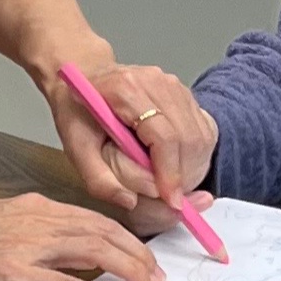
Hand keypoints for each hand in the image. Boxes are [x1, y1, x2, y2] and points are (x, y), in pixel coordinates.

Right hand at [0, 194, 164, 280]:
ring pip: (93, 251)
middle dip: (139, 254)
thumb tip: (74, 250)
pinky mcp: (12, 272)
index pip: (95, 218)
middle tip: (159, 277)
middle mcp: (38, 221)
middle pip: (104, 232)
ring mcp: (26, 246)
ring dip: (129, 269)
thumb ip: (39, 230)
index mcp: (36, 207)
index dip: (129, 237)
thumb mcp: (3, 219)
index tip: (148, 255)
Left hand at [46, 59, 216, 216]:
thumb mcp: (76, 149)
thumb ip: (99, 179)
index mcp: (126, 91)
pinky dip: (197, 156)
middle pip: (189, 138)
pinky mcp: (186, 94)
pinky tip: (177, 166)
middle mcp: (158, 83)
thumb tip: (130, 202)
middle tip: (170, 199)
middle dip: (185, 176)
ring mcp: (175, 86)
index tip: (171, 202)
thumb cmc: (78, 113)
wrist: (86, 78)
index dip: (171, 174)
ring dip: (193, 168)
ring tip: (171, 184)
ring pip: (201, 137)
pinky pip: (204, 131)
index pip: (164, 137)